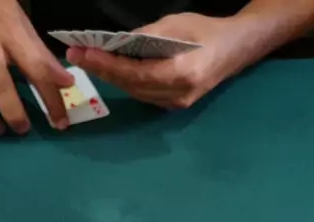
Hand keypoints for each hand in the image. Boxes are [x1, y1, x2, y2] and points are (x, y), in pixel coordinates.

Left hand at [67, 12, 255, 109]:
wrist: (235, 49)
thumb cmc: (207, 31)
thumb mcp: (176, 24)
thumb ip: (146, 35)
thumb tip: (117, 42)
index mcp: (181, 74)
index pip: (134, 74)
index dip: (106, 65)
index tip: (83, 53)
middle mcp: (177, 95)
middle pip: (131, 87)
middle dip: (103, 71)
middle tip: (77, 56)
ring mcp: (177, 104)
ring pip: (136, 93)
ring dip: (112, 78)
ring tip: (90, 62)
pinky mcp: (176, 105)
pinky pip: (145, 95)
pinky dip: (127, 83)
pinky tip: (113, 71)